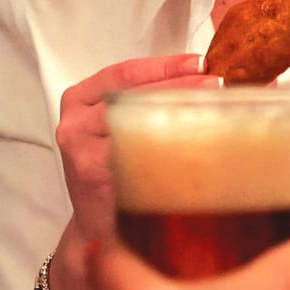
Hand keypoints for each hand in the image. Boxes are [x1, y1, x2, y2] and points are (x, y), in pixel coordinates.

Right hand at [54, 51, 205, 247]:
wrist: (97, 226)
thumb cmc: (112, 172)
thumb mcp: (116, 127)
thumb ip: (142, 102)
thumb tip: (200, 82)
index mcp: (80, 100)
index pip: (125, 72)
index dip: (164, 66)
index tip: (198, 63)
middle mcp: (76, 122)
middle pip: (132, 94)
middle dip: (178, 86)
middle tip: (214, 84)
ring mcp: (81, 150)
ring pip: (134, 122)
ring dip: (176, 113)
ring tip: (211, 108)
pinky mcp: (94, 176)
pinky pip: (136, 155)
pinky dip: (169, 148)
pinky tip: (195, 144)